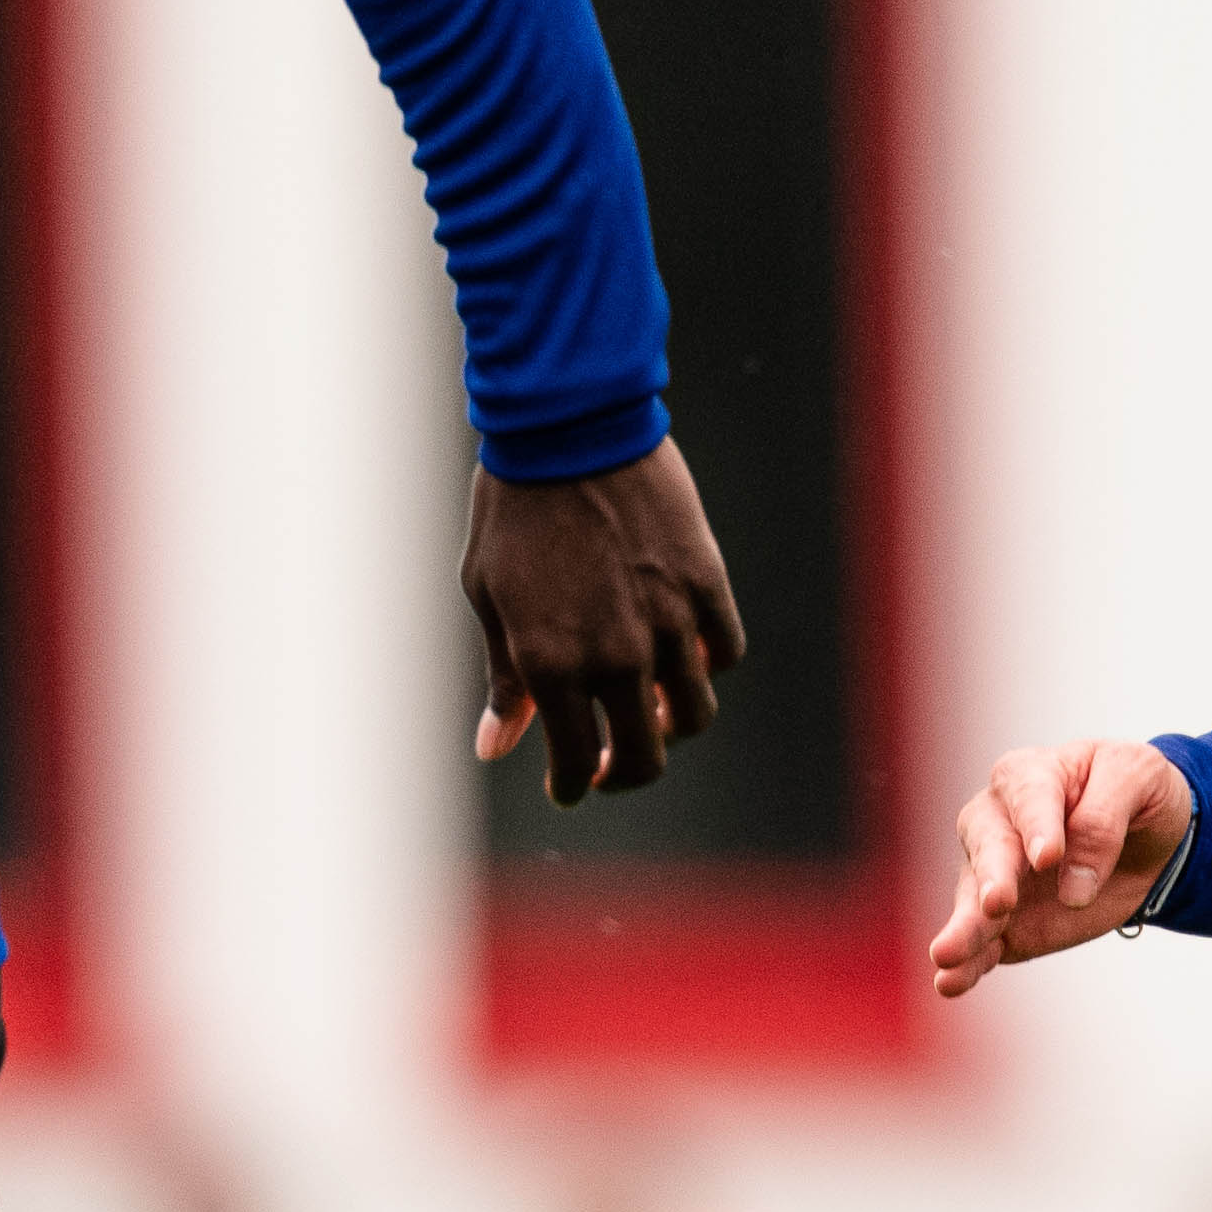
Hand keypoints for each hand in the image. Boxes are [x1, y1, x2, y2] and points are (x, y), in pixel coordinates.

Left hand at [464, 440, 747, 803]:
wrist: (568, 426)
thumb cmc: (513, 510)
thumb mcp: (488, 596)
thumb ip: (503, 678)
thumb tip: (495, 748)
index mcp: (551, 665)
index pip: (575, 763)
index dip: (571, 785)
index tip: (568, 785)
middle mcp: (615, 657)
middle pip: (645, 758)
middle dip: (627, 774)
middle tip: (613, 766)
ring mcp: (667, 623)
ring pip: (693, 713)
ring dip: (672, 724)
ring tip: (653, 710)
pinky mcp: (706, 585)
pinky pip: (722, 652)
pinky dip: (706, 665)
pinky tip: (682, 655)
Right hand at [928, 740, 1195, 998]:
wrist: (1144, 835)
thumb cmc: (1133, 792)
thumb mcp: (1138, 779)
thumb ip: (1105, 819)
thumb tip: (1074, 887)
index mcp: (1030, 776)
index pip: (1029, 797)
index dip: (1037, 826)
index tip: (1048, 858)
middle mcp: (998, 823)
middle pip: (989, 848)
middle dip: (993, 877)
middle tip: (998, 903)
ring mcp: (994, 876)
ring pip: (974, 900)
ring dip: (965, 928)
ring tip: (948, 955)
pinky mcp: (1005, 923)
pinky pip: (982, 944)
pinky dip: (967, 965)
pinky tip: (951, 982)